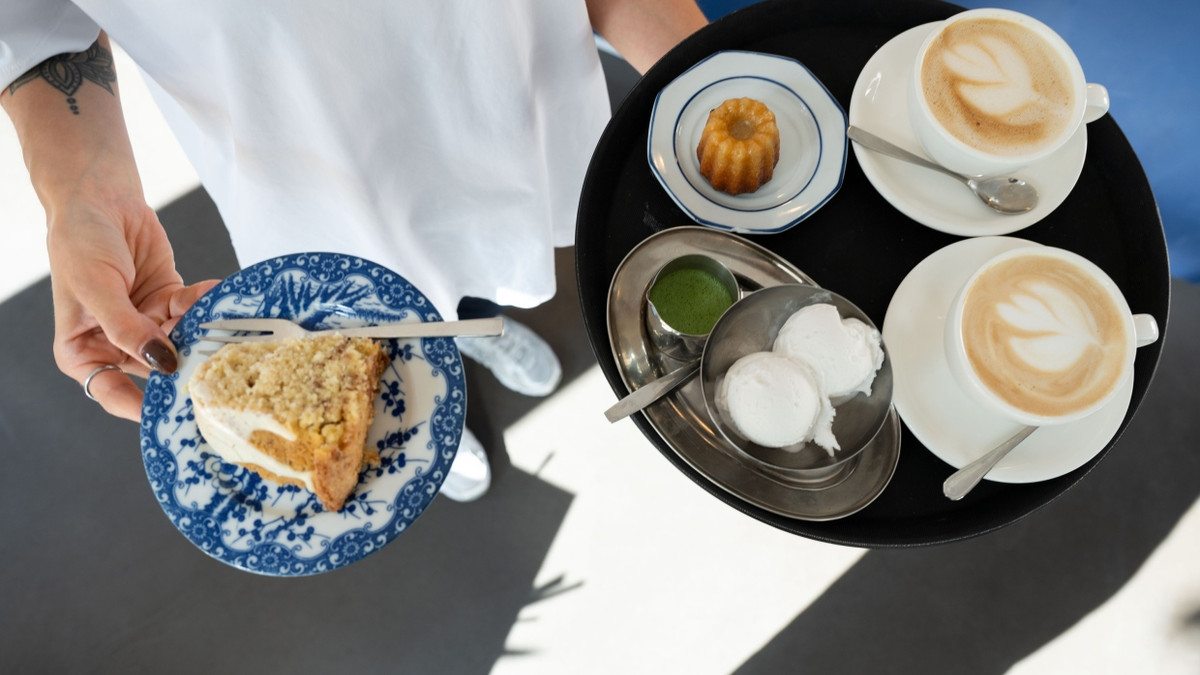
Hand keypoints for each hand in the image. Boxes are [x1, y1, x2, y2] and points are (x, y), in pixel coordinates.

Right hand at [48, 197, 217, 420]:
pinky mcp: (169, 302)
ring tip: (212, 318)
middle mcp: (116, 345)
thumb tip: (161, 362)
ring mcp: (146, 324)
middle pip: (156, 371)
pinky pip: (193, 312)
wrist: (99, 197)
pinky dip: (203, 303)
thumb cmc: (81, 242)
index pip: (113, 394)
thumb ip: (127, 329)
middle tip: (214, 367)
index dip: (144, 407)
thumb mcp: (96, 288)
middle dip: (185, 366)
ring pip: (182, 342)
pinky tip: (211, 290)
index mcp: (83, 353)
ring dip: (199, 330)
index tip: (177, 415)